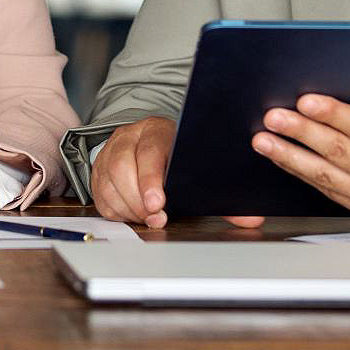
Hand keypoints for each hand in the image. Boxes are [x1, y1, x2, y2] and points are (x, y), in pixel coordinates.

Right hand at [90, 117, 265, 229]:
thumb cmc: (176, 158)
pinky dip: (118, 212)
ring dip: (129, 208)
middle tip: (156, 219)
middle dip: (139, 200)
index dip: (151, 180)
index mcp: (155, 130)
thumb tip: (251, 219)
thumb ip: (221, 193)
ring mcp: (109, 153)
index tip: (159, 204)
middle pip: (123, 167)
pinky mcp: (98, 172)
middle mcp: (128, 137)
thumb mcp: (197, 167)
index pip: (149, 152)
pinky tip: (134, 215)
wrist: (147, 141)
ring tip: (149, 219)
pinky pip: (101, 197)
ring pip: (109, 183)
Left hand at [250, 56, 349, 228]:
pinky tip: (283, 159)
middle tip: (275, 116)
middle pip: (337, 152)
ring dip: (290, 156)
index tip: (308, 101)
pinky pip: (326, 189)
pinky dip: (301, 173)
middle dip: (302, 132)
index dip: (334, 115)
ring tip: (265, 140)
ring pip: (324, 175)